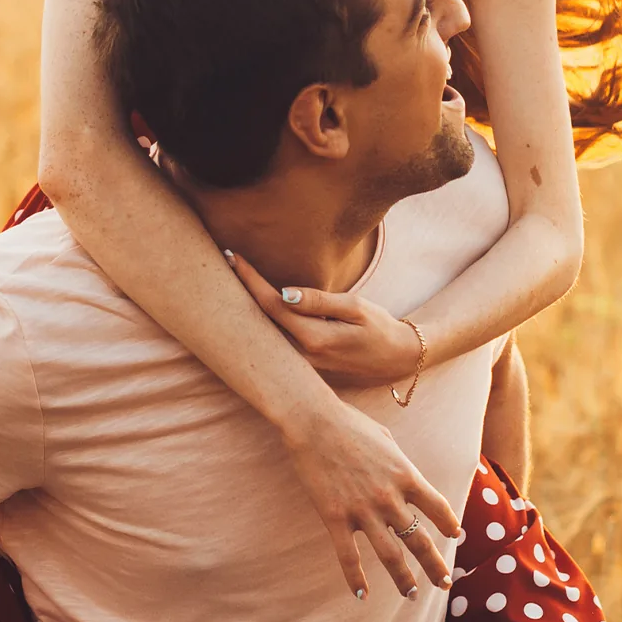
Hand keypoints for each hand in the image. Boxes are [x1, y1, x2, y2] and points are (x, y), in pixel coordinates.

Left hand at [226, 250, 422, 384]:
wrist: (398, 359)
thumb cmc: (380, 328)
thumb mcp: (355, 308)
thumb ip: (319, 301)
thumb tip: (284, 293)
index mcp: (313, 339)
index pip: (271, 305)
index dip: (250, 280)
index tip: (232, 257)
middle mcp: (301, 356)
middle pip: (260, 321)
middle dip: (239, 291)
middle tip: (222, 261)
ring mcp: (301, 364)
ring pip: (265, 332)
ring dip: (248, 305)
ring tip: (231, 277)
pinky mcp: (304, 365)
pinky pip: (275, 340)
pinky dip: (262, 320)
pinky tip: (252, 303)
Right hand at [275, 391, 461, 599]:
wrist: (314, 422)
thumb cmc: (350, 423)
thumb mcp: (387, 440)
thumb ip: (399, 464)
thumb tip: (405, 478)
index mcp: (406, 475)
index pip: (438, 507)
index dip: (449, 524)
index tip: (455, 536)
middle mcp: (390, 497)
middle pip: (419, 539)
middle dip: (434, 565)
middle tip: (444, 583)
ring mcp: (363, 510)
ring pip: (390, 555)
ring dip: (403, 578)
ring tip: (411, 595)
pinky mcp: (335, 517)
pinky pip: (349, 556)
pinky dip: (356, 579)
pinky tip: (363, 596)